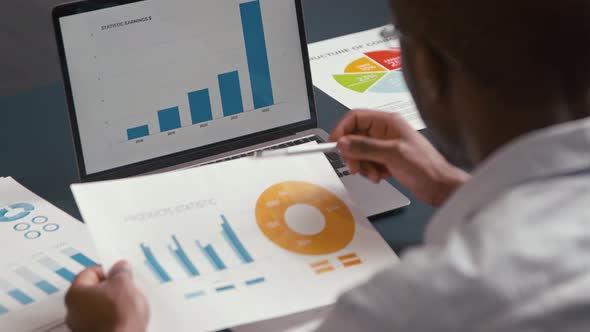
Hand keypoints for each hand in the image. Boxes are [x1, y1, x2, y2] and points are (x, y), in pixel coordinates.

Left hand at [65, 261, 149, 331]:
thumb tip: (120, 268)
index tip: (119, 272)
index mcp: (75, 294)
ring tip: (126, 305)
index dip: (107, 270)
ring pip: (98, 307)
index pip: (89, 272)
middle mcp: (73, 311)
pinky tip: (124, 318)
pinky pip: (102, 321)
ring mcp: (81, 326)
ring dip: (111, 304)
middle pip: (92, 291)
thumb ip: (120, 272)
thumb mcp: (125, 284)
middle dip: (109, 288)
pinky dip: (112, 318)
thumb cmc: (118, 316)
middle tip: (124, 288)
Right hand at [330, 110, 469, 206]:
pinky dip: (369, 171)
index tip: (334, 145)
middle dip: (353, 153)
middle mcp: (384, 131)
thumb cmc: (424, 166)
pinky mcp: (386, 159)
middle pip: (354, 136)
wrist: (439, 187)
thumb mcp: (392, 154)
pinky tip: (381, 176)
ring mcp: (385, 146)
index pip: (355, 118)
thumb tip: (342, 143)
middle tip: (355, 167)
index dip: (341, 130)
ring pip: (359, 151)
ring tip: (375, 174)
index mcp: (387, 122)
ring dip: (362, 165)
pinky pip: (367, 162)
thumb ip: (365, 147)